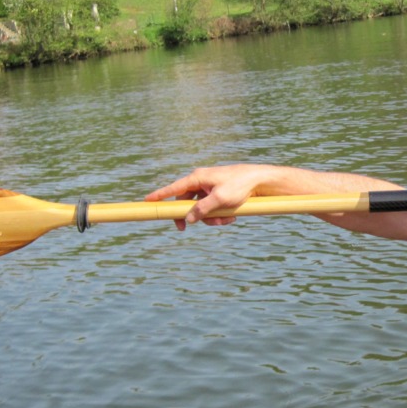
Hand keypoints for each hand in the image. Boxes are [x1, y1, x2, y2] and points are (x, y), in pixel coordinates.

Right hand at [145, 165, 269, 229]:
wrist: (260, 181)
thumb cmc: (240, 185)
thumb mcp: (220, 200)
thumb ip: (202, 210)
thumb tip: (188, 219)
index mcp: (197, 178)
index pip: (173, 188)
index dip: (159, 195)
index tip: (146, 201)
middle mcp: (201, 181)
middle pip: (185, 202)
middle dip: (190, 217)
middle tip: (182, 229)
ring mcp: (210, 188)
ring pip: (201, 209)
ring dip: (211, 218)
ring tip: (226, 219)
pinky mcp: (219, 194)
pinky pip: (212, 209)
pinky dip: (220, 215)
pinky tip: (232, 216)